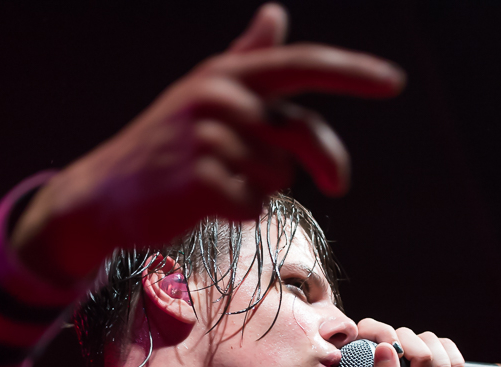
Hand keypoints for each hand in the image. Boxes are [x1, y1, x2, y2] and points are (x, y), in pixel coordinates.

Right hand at [13, 4, 404, 285]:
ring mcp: (207, 139)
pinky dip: (241, 213)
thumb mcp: (203, 95)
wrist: (105, 193)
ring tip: (223, 184)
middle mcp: (219, 98)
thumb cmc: (165, 145)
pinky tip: (208, 205)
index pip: (302, 64)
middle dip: (328, 161)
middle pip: (302, 130)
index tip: (395, 82)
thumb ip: (245, 59)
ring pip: (279, 176)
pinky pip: (253, 205)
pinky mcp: (201, 181)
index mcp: (225, 75)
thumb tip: (275, 12)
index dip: (352, 71)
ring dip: (262, 189)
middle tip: (340, 185)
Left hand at [356, 318, 486, 366]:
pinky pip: (448, 344)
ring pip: (430, 338)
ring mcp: (419, 355)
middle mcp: (396, 358)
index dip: (381, 332)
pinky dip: (454, 366)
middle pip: (405, 333)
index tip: (395, 348)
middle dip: (419, 358)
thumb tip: (383, 347)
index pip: (368, 330)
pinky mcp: (442, 354)